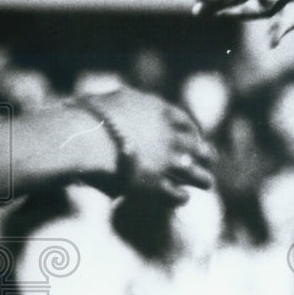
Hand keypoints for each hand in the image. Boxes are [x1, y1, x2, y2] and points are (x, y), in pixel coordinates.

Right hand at [84, 88, 215, 203]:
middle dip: (206, 155)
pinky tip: (183, 198)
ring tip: (207, 183)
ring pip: (196, 174)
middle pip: (198, 148)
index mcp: (160, 113)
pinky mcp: (156, 184)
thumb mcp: (113, 99)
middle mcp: (170, 137)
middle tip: (210, 160)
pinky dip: (181, 197)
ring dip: (204, 179)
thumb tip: (126, 96)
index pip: (185, 122)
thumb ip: (127, 100)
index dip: (194, 131)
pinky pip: (176, 194)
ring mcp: (166, 161)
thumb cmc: (89, 116)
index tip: (197, 137)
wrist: (83, 138)